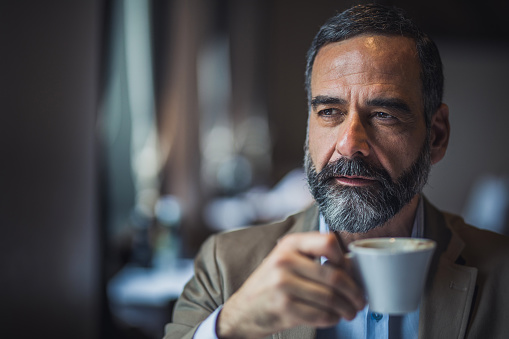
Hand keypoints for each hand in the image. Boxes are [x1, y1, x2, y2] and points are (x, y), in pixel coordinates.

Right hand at [216, 232, 365, 338]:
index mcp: (289, 244)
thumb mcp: (287, 260)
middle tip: (360, 300)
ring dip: (347, 309)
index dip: (345, 258)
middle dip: (354, 292)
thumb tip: (352, 268)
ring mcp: (282, 284)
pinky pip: (321, 315)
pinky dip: (333, 319)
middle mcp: (285, 261)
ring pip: (330, 298)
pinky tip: (333, 317)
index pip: (328, 242)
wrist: (244, 309)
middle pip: (334, 275)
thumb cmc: (272, 283)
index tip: (350, 272)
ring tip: (350, 312)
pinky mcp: (284, 307)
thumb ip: (314, 258)